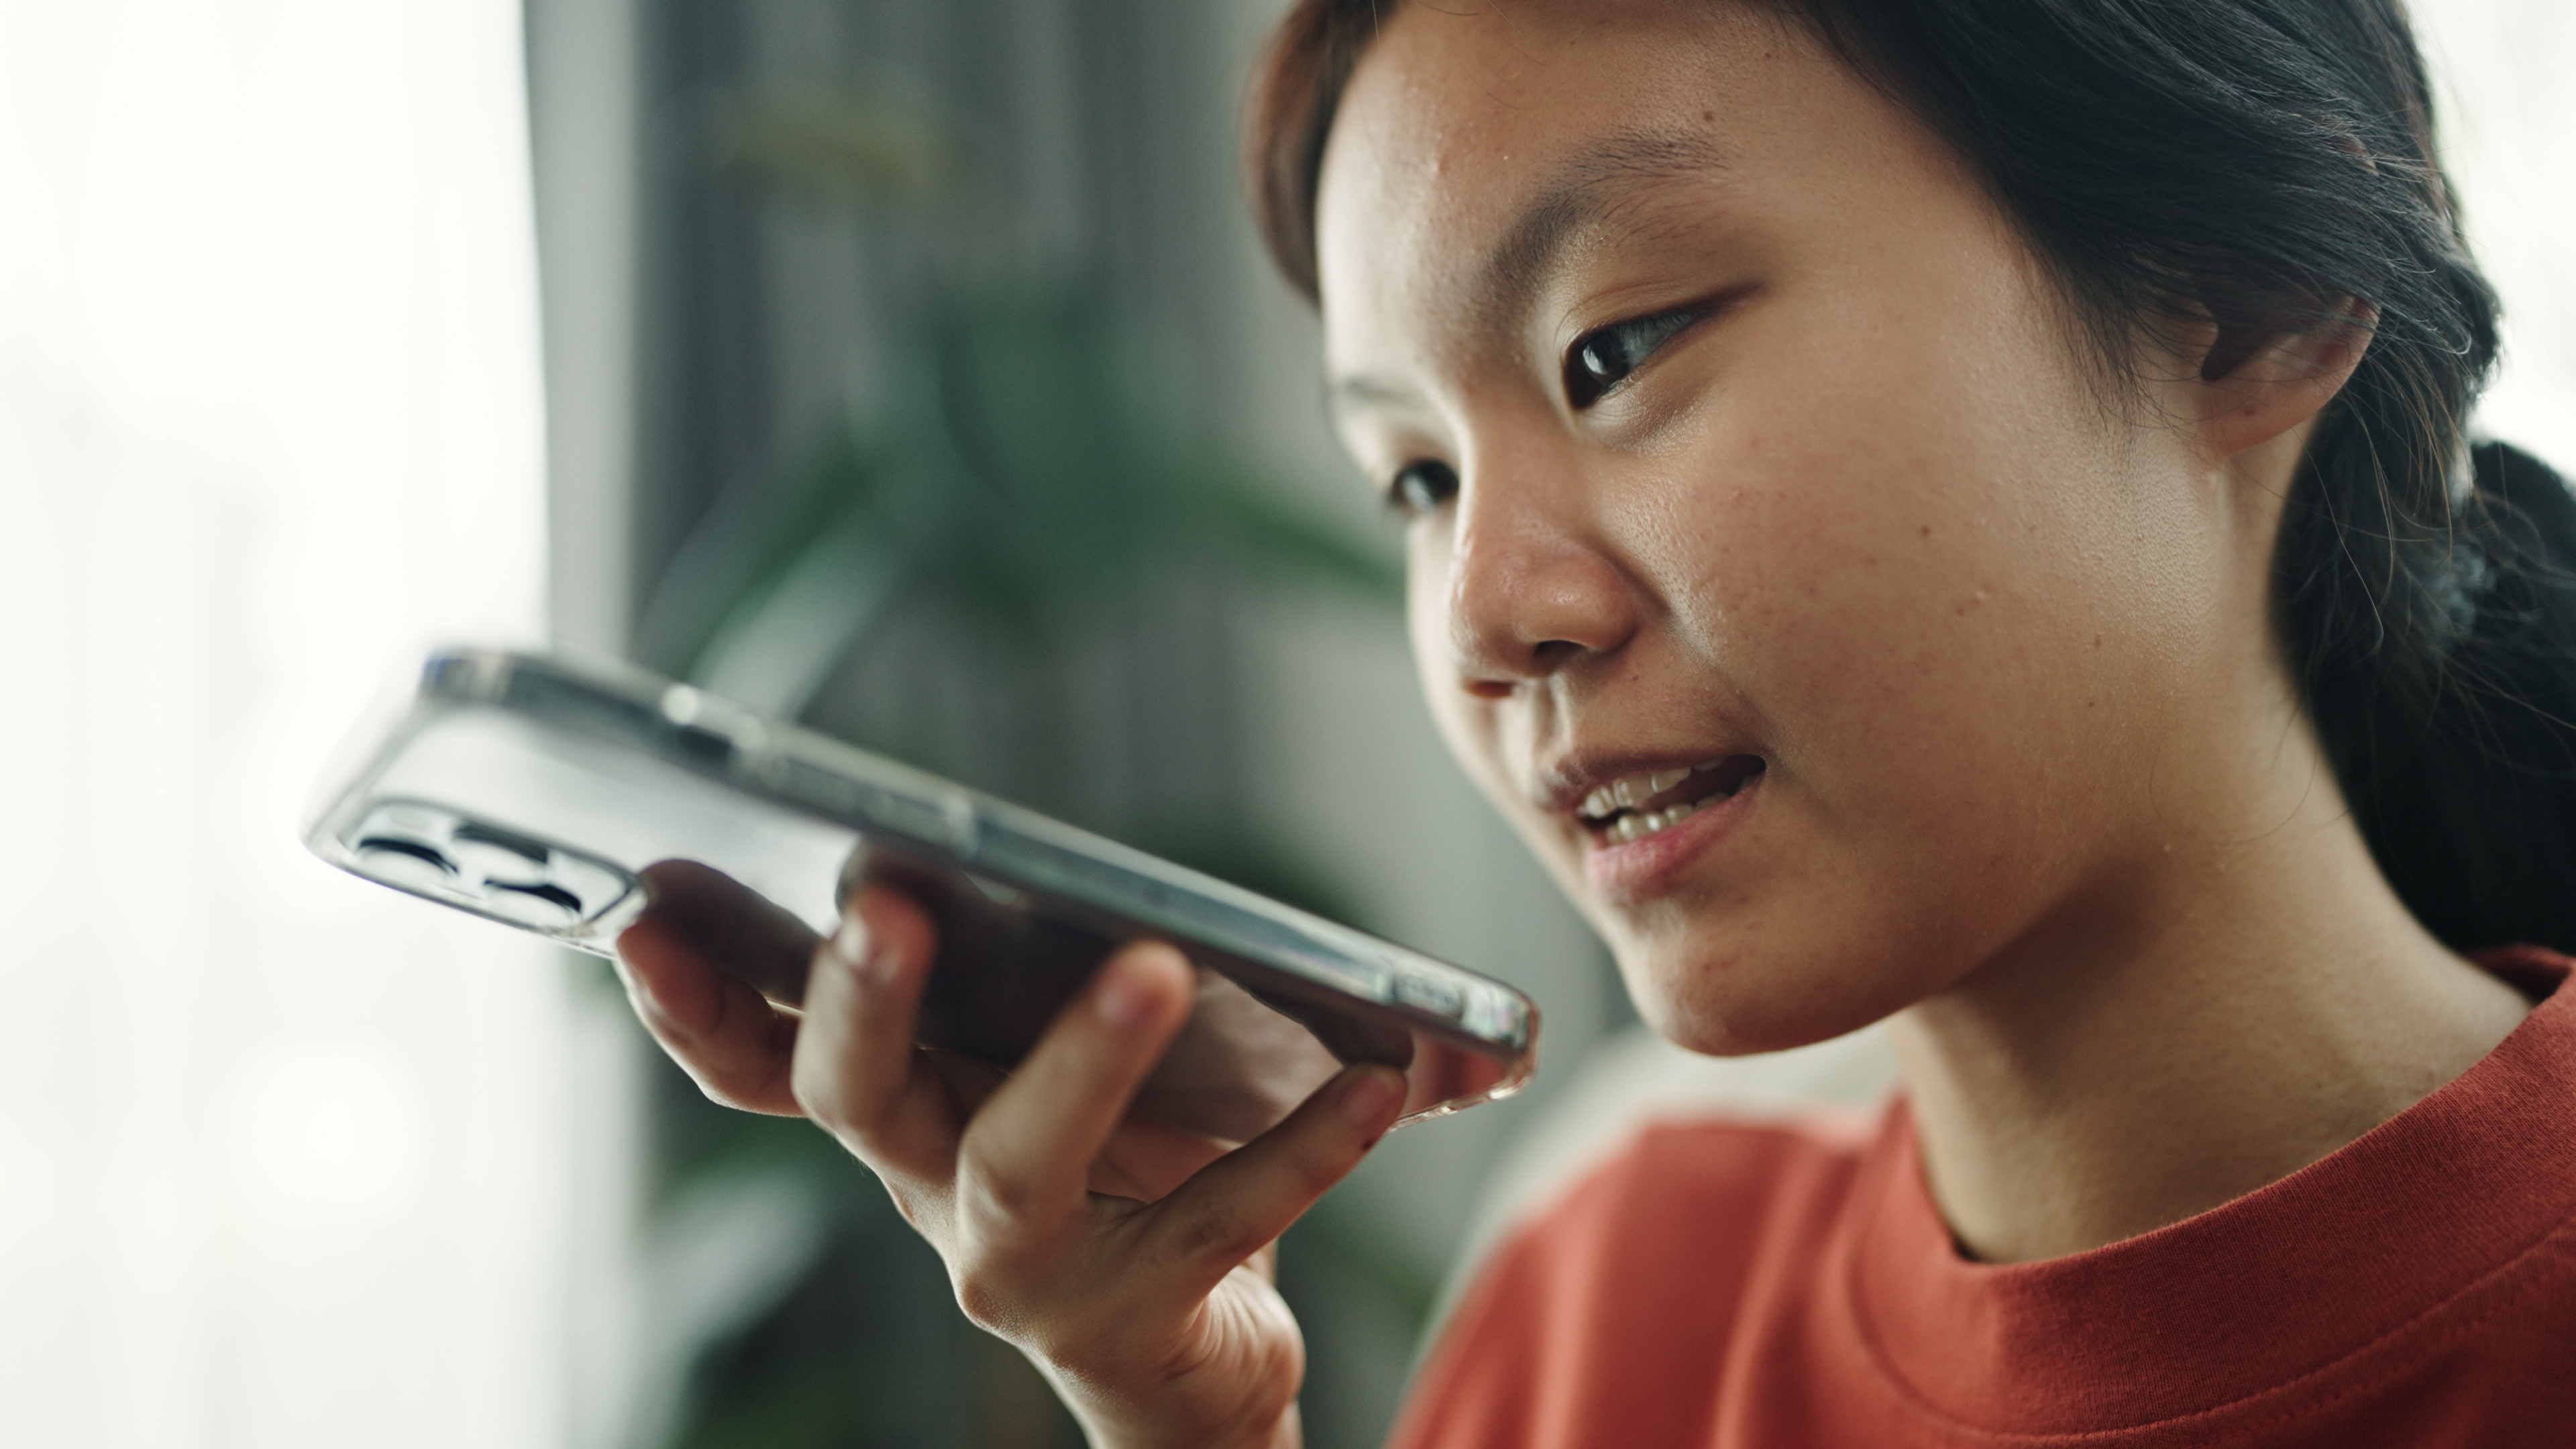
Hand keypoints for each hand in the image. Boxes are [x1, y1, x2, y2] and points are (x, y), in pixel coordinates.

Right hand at [613, 861, 1406, 1448]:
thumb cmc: (1114, 1170)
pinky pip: (1216, 1218)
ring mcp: (1015, 1266)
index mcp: (894, 1112)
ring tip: (1156, 962)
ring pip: (1020, 1160)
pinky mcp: (1128, 1314)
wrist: (1188, 1358)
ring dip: (1084, 1058)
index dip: (689, 995)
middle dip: (858, 999)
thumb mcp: (1038, 1069)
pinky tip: (1373, 1085)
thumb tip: (1025, 843)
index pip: (758, 1056)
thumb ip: (1015, 981)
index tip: (641, 902)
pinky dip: (1298, 1148)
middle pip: (855, 1092)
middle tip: (881, 903)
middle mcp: (924, 1188)